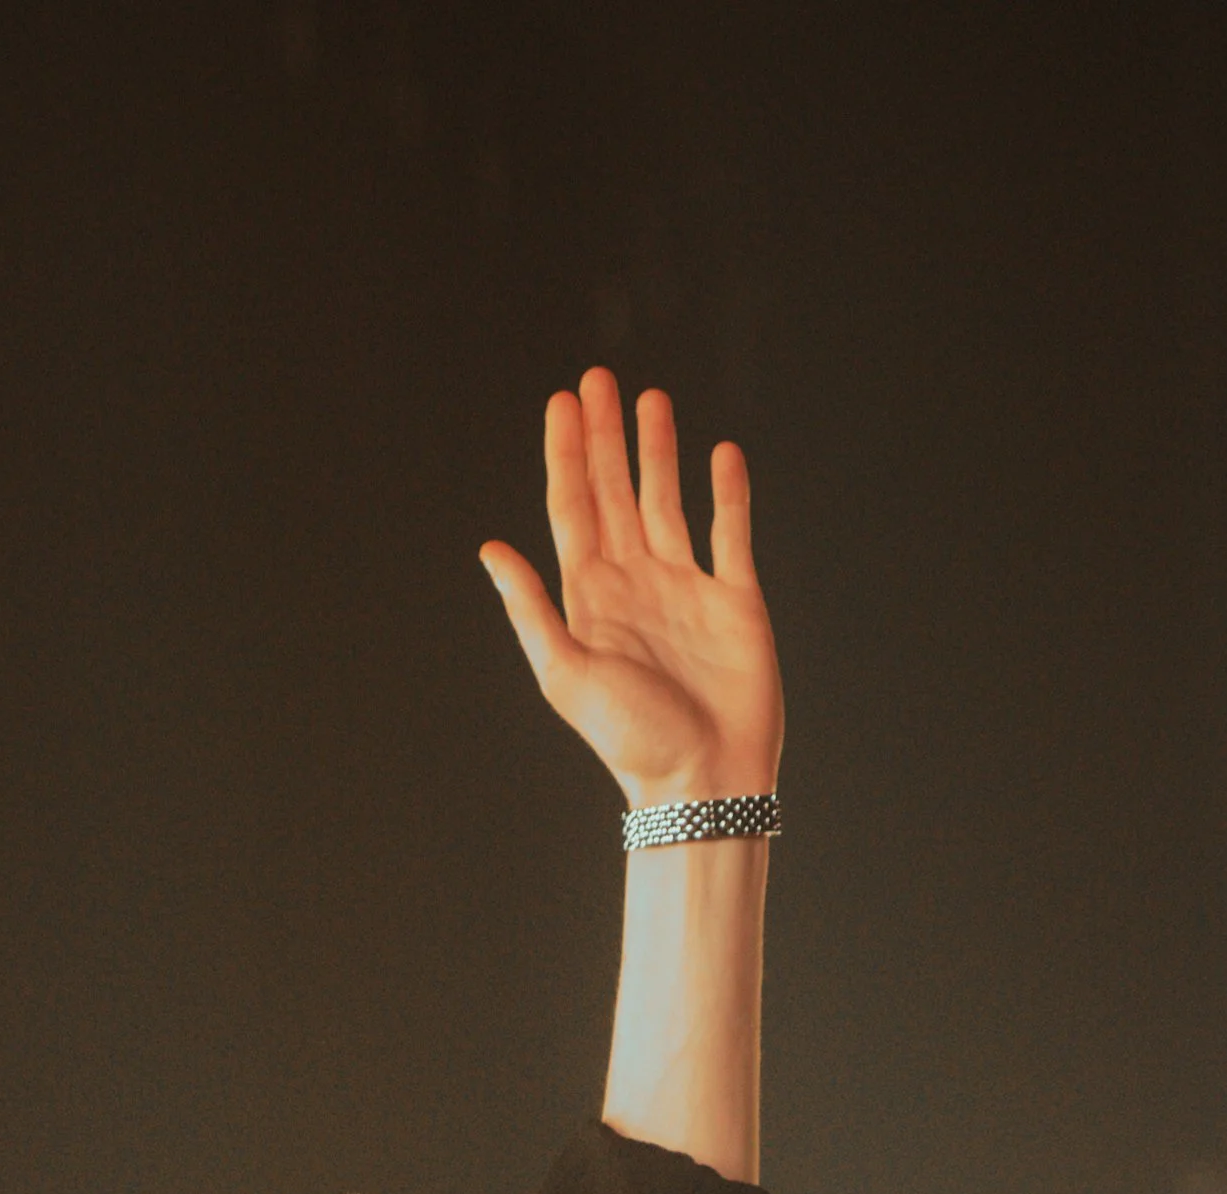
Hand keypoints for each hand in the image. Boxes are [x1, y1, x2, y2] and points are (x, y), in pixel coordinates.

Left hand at [480, 370, 781, 809]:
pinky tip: (721, 454)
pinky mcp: (735, 600)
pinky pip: (730, 533)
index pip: (573, 507)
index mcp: (591, 598)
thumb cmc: (632, 741)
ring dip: (657, 452)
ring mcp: (686, 588)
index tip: (563, 402)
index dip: (566, 453)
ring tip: (650, 401)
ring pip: (667, 501)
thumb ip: (530, 609)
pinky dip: (728, 493)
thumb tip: (491, 549)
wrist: (704, 780)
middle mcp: (636, 584)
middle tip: (598, 379)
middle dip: (604, 437)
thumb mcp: (564, 675)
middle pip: (614, 492)